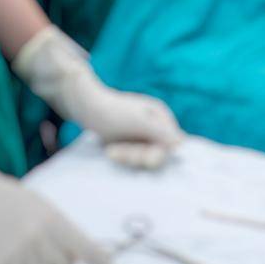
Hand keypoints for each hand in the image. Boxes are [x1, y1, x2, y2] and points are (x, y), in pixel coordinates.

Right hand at [0, 166, 115, 263]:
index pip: (86, 249)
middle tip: (52, 246)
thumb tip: (78, 257)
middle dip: (65, 261)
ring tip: (33, 248)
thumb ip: (63, 231)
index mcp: (53, 221)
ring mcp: (20, 255)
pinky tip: (19, 254)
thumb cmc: (15, 200)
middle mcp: (38, 240)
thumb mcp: (45, 208)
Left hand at [13, 27, 183, 169]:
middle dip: (135, 156)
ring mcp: (142, 133)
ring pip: (144, 158)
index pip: (171, 147)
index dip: (154, 155)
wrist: (83, 105)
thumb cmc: (110, 110)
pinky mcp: (131, 140)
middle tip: (114, 151)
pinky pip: (133, 157)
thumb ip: (160, 133)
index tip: (136, 156)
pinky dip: (122, 156)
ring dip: (126, 156)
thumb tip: (181, 144)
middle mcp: (155, 125)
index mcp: (161, 117)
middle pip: (157, 154)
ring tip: (110, 149)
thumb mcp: (137, 122)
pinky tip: (110, 150)